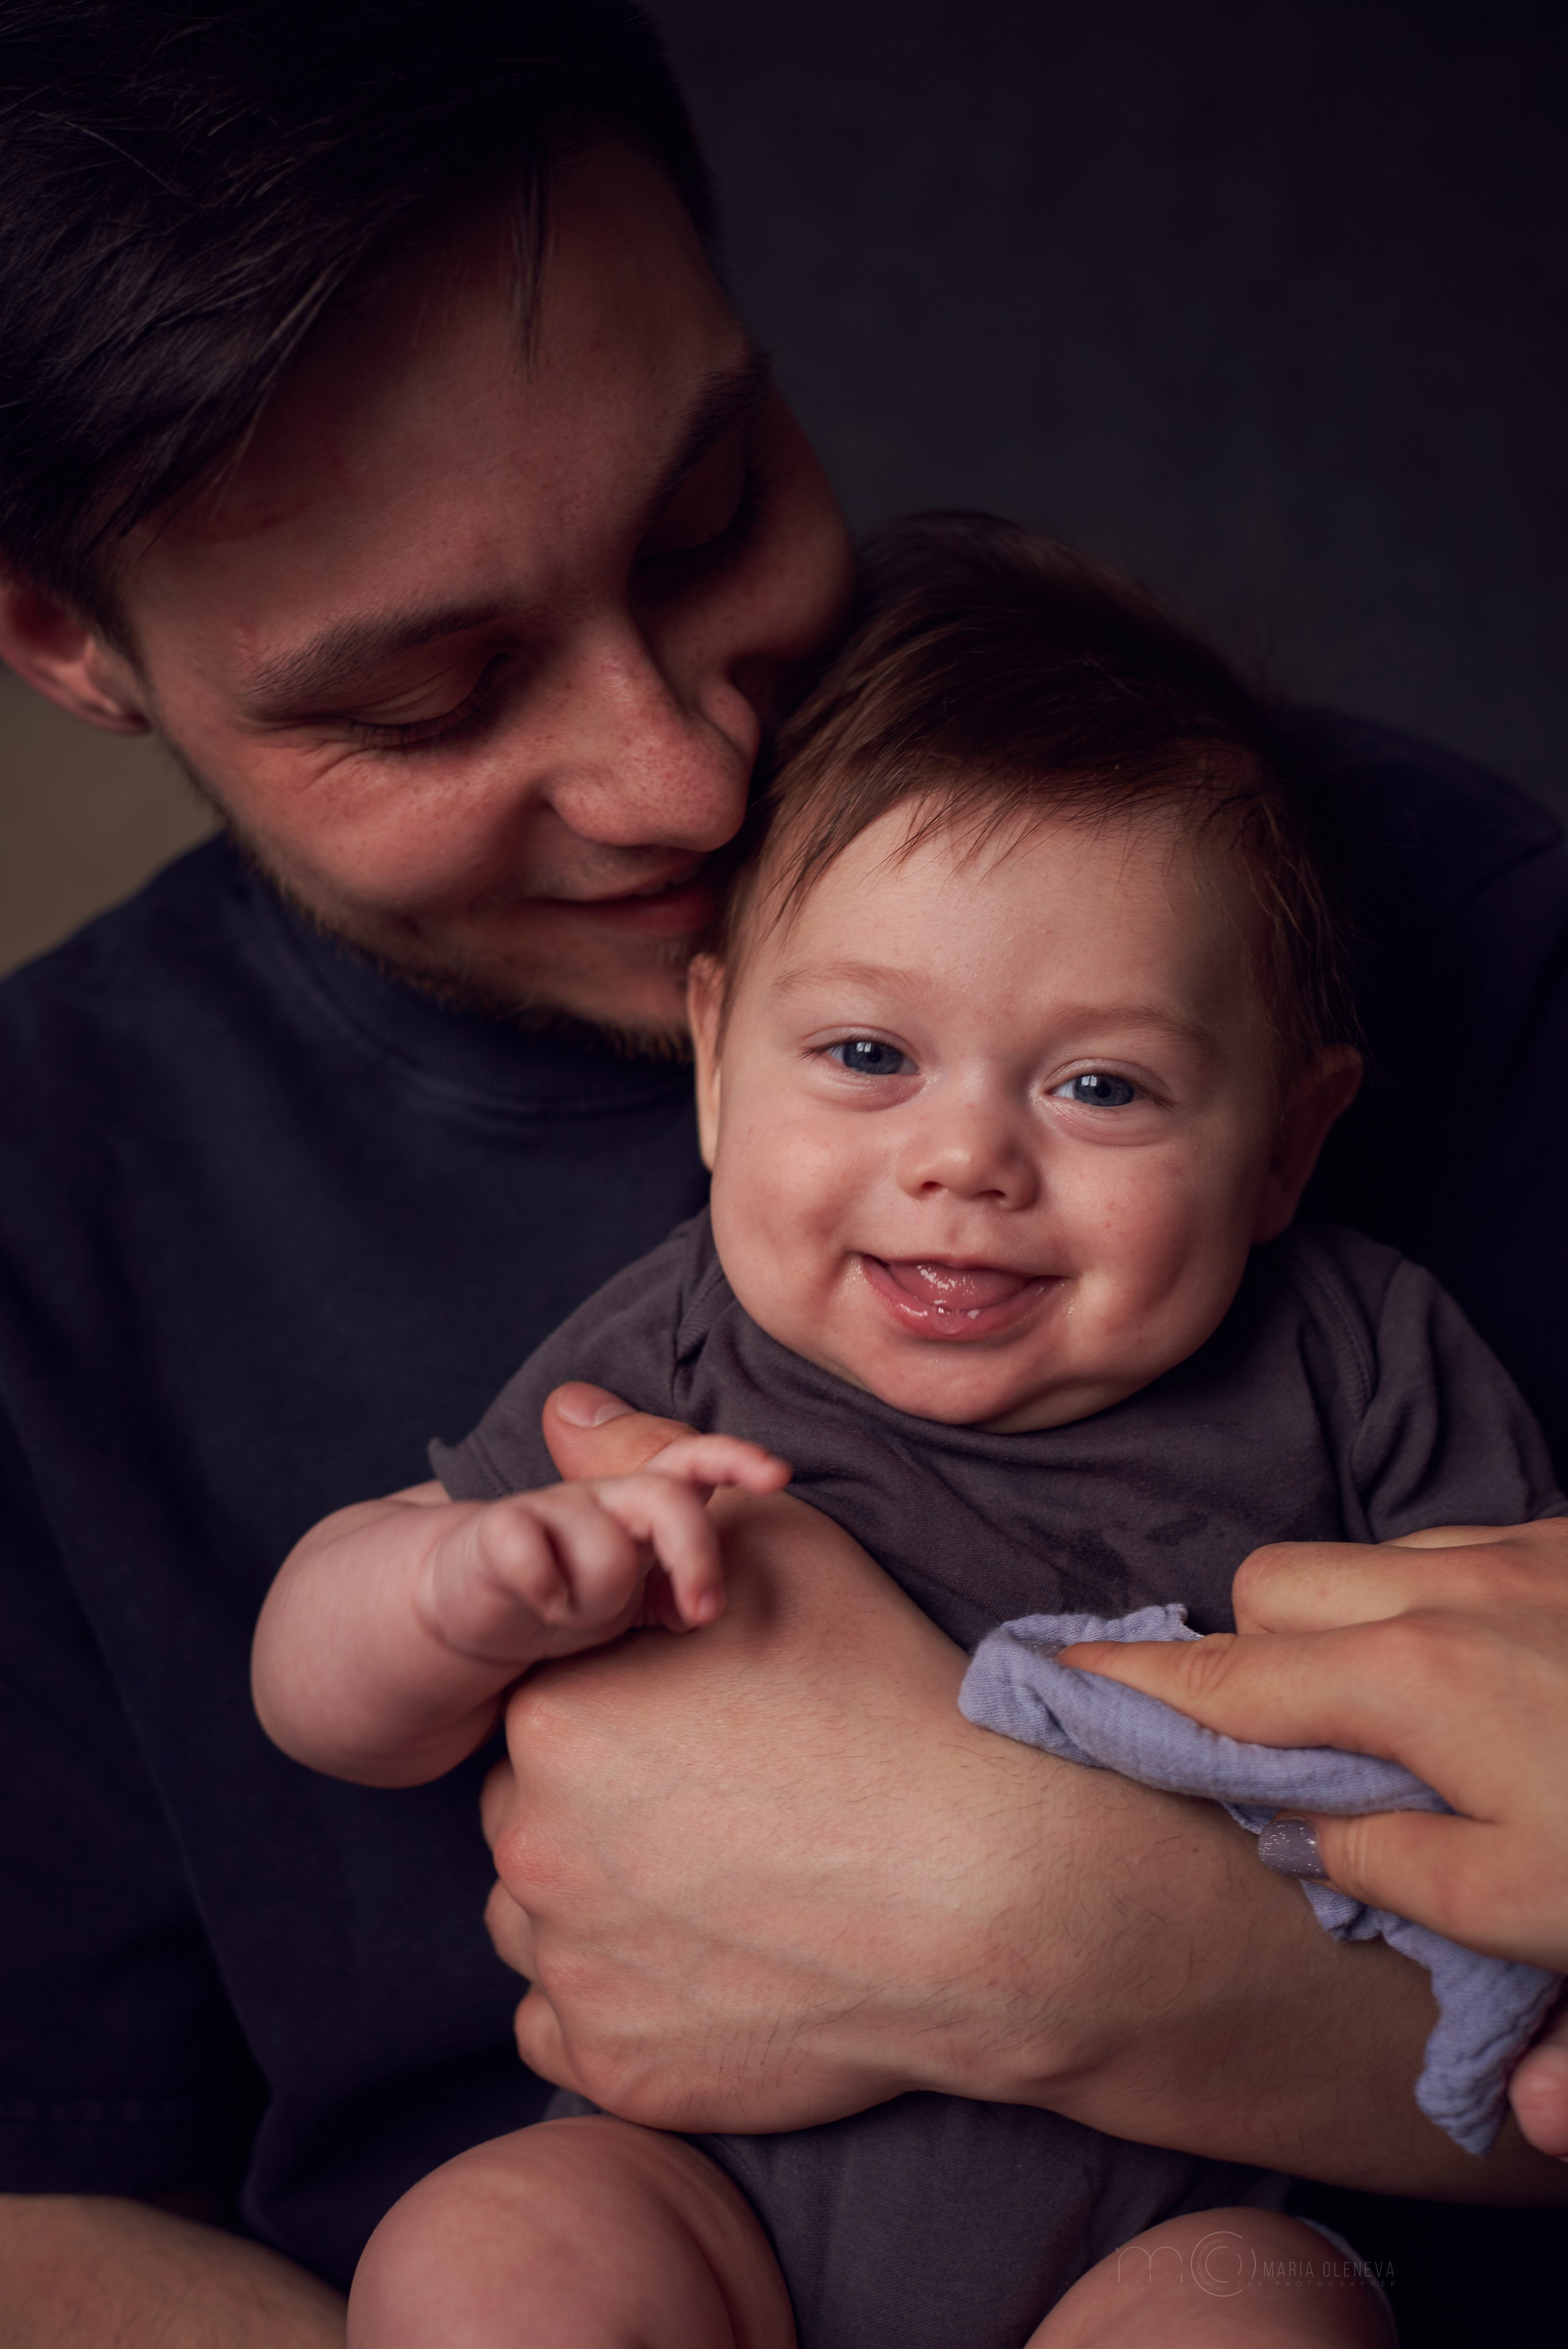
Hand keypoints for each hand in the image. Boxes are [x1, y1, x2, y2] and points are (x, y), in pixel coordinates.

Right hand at [418, 1432, 789, 1666]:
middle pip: (665, 1499)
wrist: (470, 1603)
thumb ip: (676, 1591)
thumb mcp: (635, 1596)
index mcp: (645, 1504)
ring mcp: (550, 1509)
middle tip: (703, 1612)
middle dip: (693, 1554)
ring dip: (596, 1600)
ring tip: (572, 1615)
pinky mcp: (497, 1530)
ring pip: (605, 1551)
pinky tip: (539, 1605)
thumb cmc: (570, 1596)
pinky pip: (533, 1556)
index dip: (736, 1459)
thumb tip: (702, 1608)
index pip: (696, 1464)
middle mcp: (604, 1496)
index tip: (779, 1475)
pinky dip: (544, 1592)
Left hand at [476, 1389, 1563, 2190]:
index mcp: (552, 1715)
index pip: (547, 1697)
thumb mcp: (778, 1542)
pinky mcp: (615, 2070)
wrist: (995, 1894)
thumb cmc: (887, 1700)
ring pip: (546, 1920)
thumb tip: (563, 1410)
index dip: (632, 1700)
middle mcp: (530, 1847)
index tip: (716, 1718)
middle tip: (735, 1798)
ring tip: (733, 1878)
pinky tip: (721, 1959)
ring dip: (606, 1901)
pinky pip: (572, 2027)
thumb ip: (649, 1472)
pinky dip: (626, 1999)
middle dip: (609, 1799)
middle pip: (538, 1808)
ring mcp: (570, 1971)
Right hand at [1059, 1520, 1567, 1972]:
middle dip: (1261, 1649)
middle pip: (1278, 1582)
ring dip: (1361, 1623)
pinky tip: (1501, 1677)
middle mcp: (1455, 1584)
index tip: (1063, 1674)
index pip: (1227, 1675)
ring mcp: (1527, 1548)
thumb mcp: (1512, 1907)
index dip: (1135, 1682)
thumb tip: (1296, 1829)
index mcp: (1416, 1677)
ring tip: (1421, 1719)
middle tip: (1305, 1744)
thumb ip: (1377, 1861)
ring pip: (1373, 1559)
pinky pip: (1463, 1549)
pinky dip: (1445, 1602)